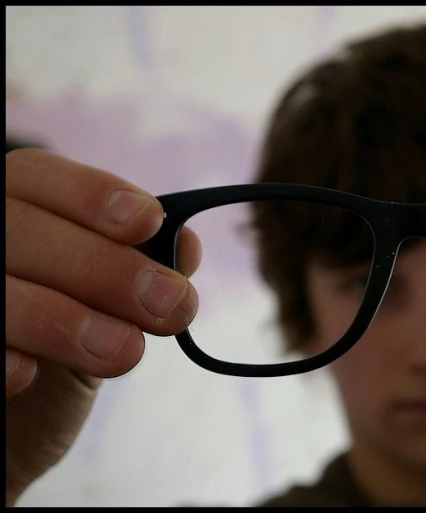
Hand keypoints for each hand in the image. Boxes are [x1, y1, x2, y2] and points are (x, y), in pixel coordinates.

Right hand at [5, 150, 200, 504]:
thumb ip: (142, 270)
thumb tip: (187, 245)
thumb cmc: (60, 351)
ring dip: (61, 318)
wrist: (7, 429)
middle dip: (105, 267)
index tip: (150, 221)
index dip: (94, 195)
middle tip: (171, 306)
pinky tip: (24, 374)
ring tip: (125, 352)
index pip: (41, 177)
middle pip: (22, 229)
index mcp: (14, 207)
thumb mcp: (108, 308)